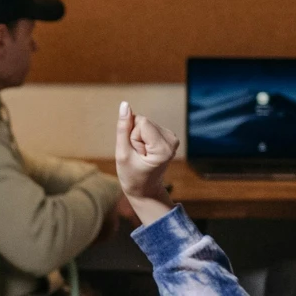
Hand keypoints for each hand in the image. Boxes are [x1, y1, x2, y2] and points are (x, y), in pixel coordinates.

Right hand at [114, 102, 180, 220]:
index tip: (135, 153)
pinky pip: (149, 127)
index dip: (132, 136)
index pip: (141, 122)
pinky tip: (146, 152)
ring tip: (141, 155)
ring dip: (139, 138)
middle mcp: (172, 140)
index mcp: (164, 147)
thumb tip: (124, 105)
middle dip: (135, 136)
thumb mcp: (122, 153)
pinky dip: (144, 138)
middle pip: (144, 121)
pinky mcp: (170, 137)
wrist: (145, 190)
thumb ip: (123, 128)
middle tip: (138, 155)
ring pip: (146, 123)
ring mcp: (173, 139)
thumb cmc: (132, 176)